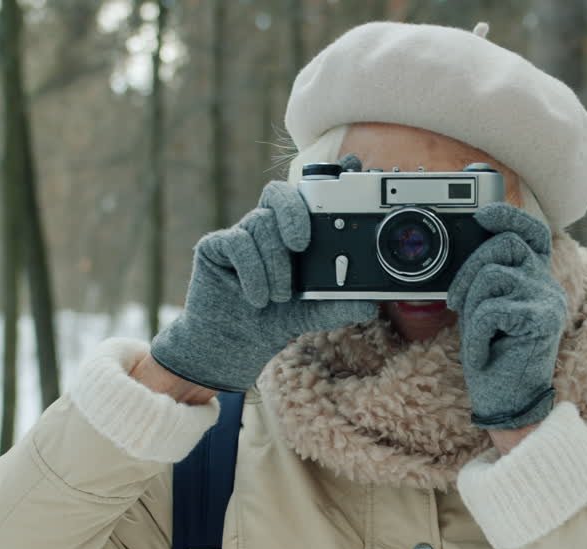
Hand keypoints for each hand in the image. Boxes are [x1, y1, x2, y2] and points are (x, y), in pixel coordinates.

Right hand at [150, 177, 376, 391]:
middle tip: (302, 244)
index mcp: (294, 232)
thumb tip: (371, 306)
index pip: (308, 195)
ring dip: (274, 262)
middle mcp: (268, 226)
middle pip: (278, 192)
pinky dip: (253, 272)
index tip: (351, 163)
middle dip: (293, 212)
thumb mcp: (312, 314)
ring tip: (280, 296)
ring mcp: (241, 233)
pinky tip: (258, 298)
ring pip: (260, 222)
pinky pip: (237, 242)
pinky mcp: (215, 246)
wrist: (233, 345)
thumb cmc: (274, 321)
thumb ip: (337, 306)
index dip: (327, 176)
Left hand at [447, 203, 565, 430]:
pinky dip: (475, 334)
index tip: (482, 214)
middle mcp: (547, 286)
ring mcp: (547, 301)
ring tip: (477, 334)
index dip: (509, 216)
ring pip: (494, 274)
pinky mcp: (542, 320)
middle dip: (469, 269)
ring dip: (471, 305)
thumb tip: (468, 250)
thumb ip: (486, 279)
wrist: (509, 404)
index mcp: (535, 280)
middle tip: (456, 301)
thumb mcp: (484, 310)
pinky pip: (491, 309)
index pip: (532, 233)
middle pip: (505, 245)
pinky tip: (482, 353)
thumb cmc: (493, 358)